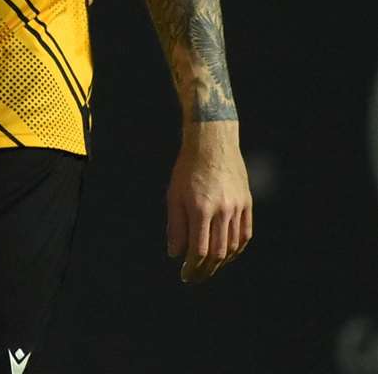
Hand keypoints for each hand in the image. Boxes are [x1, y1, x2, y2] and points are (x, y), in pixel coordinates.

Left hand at [166, 121, 251, 282]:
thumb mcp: (174, 194)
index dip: (192, 267)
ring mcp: (238, 208)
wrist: (212, 144)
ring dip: (221, 263)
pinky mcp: (248, 204)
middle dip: (206, 270)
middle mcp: (222, 210)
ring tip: (209, 268)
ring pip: (233, 246)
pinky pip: (245, 234)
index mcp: (200, 208)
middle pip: (217, 253)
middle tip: (195, 277)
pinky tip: (227, 255)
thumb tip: (175, 254)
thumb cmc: (187, 168)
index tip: (185, 274)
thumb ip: (175, 226)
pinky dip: (236, 249)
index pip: (199, 249)